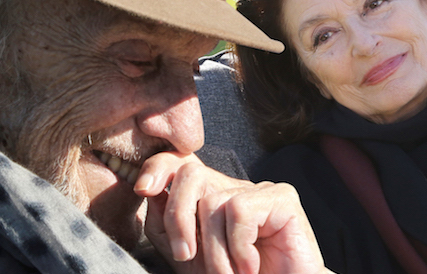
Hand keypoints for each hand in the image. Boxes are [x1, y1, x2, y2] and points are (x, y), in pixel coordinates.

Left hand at [134, 152, 332, 273]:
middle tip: (187, 258)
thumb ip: (168, 229)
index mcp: (212, 197)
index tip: (143, 189)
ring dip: (214, 252)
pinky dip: (238, 248)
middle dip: (178, 218)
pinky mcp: (283, 198)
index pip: (180, 163)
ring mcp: (259, 190)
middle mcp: (235, 188)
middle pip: (190, 174)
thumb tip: (151, 194)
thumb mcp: (191, 259)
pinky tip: (250, 265)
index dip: (158, 166)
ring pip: (212, 203)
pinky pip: (239, 210)